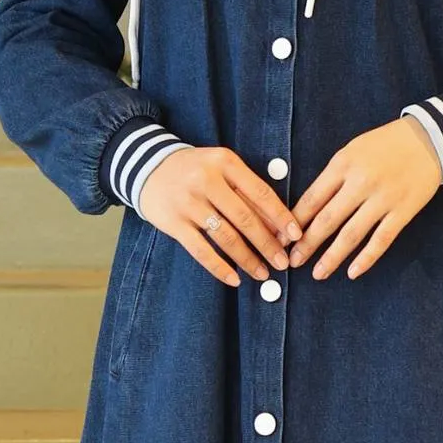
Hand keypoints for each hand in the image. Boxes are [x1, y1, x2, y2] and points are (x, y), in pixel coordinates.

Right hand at [138, 146, 302, 285]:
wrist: (147, 165)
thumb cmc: (195, 169)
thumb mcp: (221, 166)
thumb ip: (245, 189)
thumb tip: (277, 224)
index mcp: (225, 162)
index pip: (260, 192)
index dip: (280, 216)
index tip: (296, 236)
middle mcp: (207, 180)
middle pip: (245, 217)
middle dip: (268, 243)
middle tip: (283, 262)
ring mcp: (189, 203)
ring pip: (225, 237)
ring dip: (247, 259)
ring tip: (263, 273)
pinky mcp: (174, 222)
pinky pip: (201, 250)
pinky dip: (219, 267)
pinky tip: (234, 279)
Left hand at [287, 117, 442, 279]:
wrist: (428, 138)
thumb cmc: (385, 144)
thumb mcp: (352, 150)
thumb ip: (333, 176)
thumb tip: (308, 206)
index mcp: (343, 164)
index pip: (311, 198)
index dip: (294, 222)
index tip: (282, 238)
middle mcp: (360, 182)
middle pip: (327, 220)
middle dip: (306, 244)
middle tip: (292, 261)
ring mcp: (382, 199)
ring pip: (351, 234)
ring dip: (332, 257)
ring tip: (318, 273)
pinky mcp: (403, 211)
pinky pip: (381, 239)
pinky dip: (366, 258)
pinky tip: (353, 272)